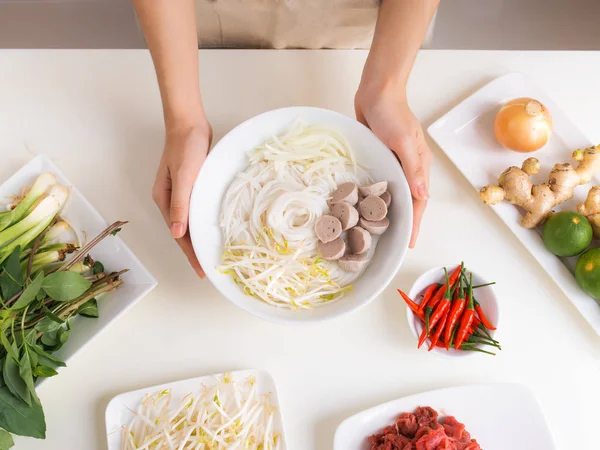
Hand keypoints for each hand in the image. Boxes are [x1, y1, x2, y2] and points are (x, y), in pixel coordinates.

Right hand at [152, 120, 212, 276]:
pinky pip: (197, 210)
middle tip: (208, 268)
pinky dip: (203, 221)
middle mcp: (170, 199)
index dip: (189, 253)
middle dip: (194, 251)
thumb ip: (180, 205)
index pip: (178, 234)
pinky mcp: (191, 185)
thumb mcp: (184, 177)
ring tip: (211, 253)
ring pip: (190, 222)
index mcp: (164, 200)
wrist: (190, 123)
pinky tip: (212, 227)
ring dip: (199, 238)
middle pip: (182, 231)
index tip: (200, 269)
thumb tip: (177, 233)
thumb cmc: (186, 148)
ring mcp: (180, 192)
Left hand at [355, 82, 431, 247]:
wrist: (376, 91)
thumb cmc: (391, 113)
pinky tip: (370, 203)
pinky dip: (379, 194)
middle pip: (410, 200)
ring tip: (382, 228)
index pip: (420, 200)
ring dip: (392, 209)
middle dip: (406, 220)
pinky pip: (383, 181)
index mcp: (420, 164)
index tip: (410, 241)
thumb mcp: (404, 142)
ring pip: (396, 192)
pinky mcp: (382, 156)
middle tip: (395, 241)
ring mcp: (395, 161)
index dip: (416, 222)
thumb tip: (422, 196)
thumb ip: (412, 169)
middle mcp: (409, 166)